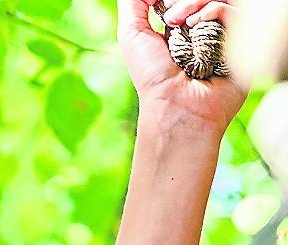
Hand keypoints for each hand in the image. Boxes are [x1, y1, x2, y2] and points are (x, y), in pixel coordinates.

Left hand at [118, 0, 249, 133]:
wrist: (177, 105)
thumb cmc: (152, 76)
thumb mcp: (132, 35)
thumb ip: (135, 5)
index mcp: (180, 26)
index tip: (163, 7)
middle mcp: (203, 28)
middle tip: (172, 18)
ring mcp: (223, 33)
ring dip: (199, 2)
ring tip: (186, 24)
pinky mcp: (242, 41)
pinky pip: (237, 11)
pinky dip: (218, 11)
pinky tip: (201, 26)